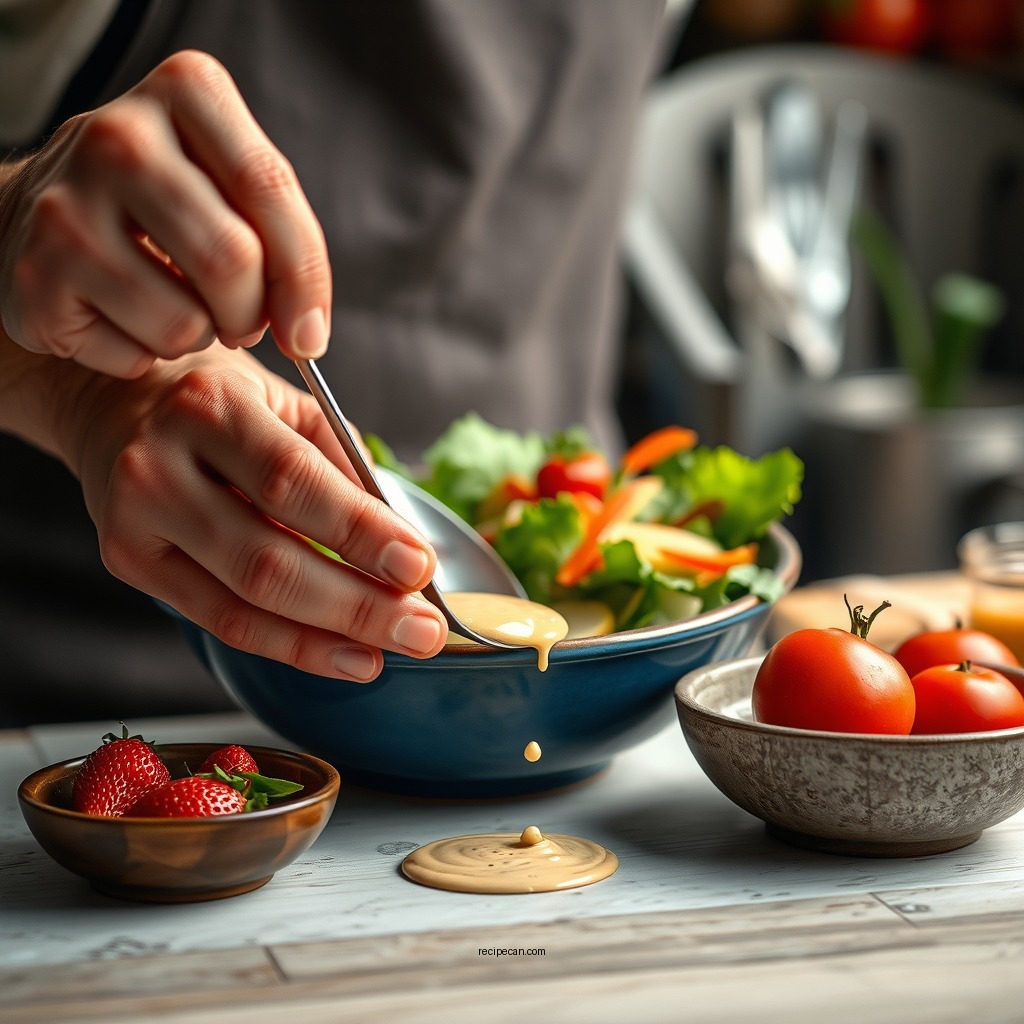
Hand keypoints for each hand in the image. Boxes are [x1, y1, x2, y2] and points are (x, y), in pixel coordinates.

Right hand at [0, 50, 328, 377]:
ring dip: (198, 337)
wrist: (41, 213)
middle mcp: (119, 136)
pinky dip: (145, 356)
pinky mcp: (37, 274)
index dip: (305, 278)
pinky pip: (134, 353)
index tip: (310, 333)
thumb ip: (279, 233)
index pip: (270, 189)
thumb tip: (308, 331)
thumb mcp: (225, 182)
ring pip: (185, 320)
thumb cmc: (161, 206)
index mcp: (186, 92)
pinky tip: (124, 318)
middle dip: (251, 315)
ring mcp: (68, 204)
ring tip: (176, 309)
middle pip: (232, 259)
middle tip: (241, 321)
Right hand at [62, 345, 447, 680]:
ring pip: (243, 602)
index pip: (294, 481)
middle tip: (422, 629)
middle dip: (357, 604)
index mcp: (210, 407)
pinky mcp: (130, 564)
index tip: (419, 566)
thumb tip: (404, 541)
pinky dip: (289, 646)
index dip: (360, 531)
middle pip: (268, 558)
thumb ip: (342, 464)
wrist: (114, 406)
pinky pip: (220, 621)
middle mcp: (160, 466)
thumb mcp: (284, 403)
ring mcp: (135, 522)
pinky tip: (343, 655)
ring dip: (329, 638)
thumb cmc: (217, 403)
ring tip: (392, 651)